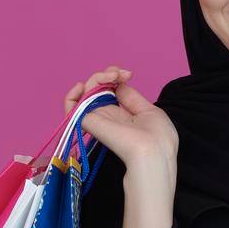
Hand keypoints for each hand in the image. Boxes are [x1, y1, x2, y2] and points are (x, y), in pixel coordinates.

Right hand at [63, 64, 178, 175]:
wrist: (153, 153)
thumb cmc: (157, 137)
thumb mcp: (149, 111)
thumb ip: (130, 97)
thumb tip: (117, 85)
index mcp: (124, 116)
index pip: (110, 92)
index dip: (114, 78)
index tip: (127, 74)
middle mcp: (109, 117)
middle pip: (97, 90)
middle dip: (106, 74)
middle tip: (118, 74)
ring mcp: (98, 119)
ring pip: (85, 93)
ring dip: (95, 79)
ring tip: (110, 76)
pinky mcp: (88, 122)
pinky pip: (71, 107)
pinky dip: (71, 95)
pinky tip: (82, 86)